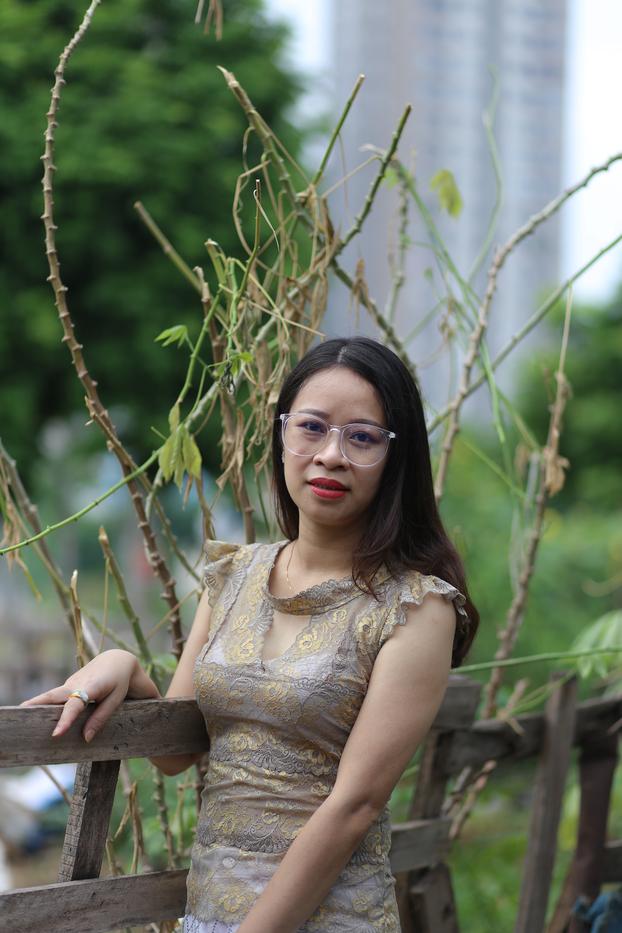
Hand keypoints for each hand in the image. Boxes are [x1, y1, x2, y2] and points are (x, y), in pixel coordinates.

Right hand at [20, 649, 144, 742]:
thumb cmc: (119, 682)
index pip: (75, 705)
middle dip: (37, 704)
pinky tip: (39, 716)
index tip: (56, 734)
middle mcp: (76, 683)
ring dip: (37, 704)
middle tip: (21, 713)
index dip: (66, 720)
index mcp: (91, 686)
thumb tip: (85, 738)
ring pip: (51, 695)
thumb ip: (101, 718)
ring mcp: (70, 683)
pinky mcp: (68, 685)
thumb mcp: (116, 700)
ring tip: (22, 716)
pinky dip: (46, 705)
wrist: (117, 660)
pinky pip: (56, 697)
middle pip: (54, 695)